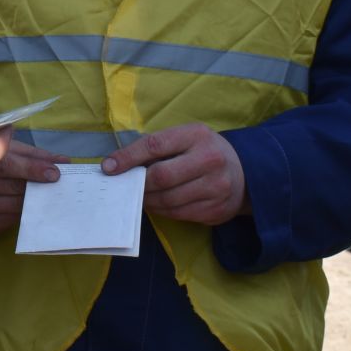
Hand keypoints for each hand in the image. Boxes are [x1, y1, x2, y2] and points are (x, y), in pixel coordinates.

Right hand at [0, 140, 71, 233]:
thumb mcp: (9, 149)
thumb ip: (34, 155)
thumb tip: (64, 161)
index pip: (9, 163)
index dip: (32, 168)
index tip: (55, 173)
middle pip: (13, 187)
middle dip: (39, 186)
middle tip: (58, 186)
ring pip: (13, 205)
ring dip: (33, 201)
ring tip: (45, 195)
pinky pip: (8, 220)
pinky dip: (21, 213)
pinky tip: (27, 206)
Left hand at [102, 123, 247, 225]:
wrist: (243, 173)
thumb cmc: (202, 151)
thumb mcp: (184, 138)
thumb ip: (155, 147)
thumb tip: (115, 165)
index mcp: (197, 135)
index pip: (155, 145)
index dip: (128, 157)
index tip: (108, 168)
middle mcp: (210, 160)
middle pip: (161, 177)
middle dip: (138, 184)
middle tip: (125, 187)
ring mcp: (216, 188)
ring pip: (168, 200)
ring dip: (147, 201)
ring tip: (138, 197)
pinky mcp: (216, 210)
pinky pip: (178, 214)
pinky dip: (161, 211)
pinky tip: (156, 204)